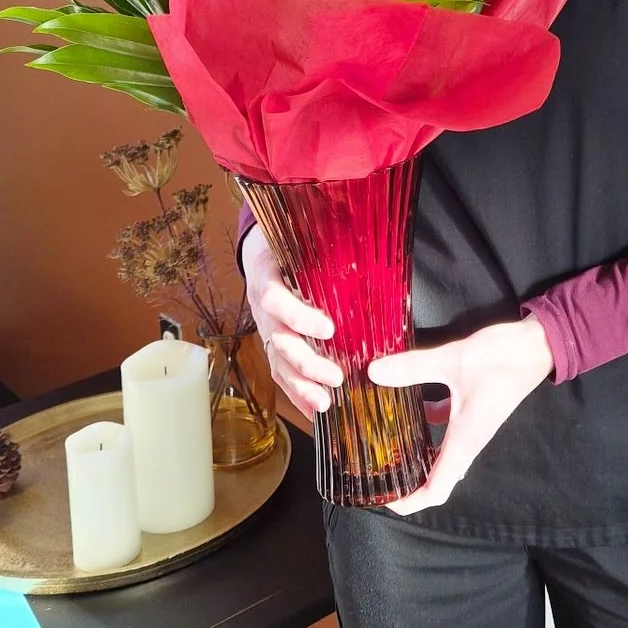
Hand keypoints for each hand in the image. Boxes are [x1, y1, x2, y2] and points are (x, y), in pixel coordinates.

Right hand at [241, 224, 344, 419]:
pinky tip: (316, 410)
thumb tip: (365, 216)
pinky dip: (298, 394)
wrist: (262, 248)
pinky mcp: (272, 344)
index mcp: (266, 274)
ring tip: (326, 402)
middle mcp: (262, 307)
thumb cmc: (289, 238)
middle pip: (278, 340)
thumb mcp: (301, 228)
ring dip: (301, 386)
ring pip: (278, 363)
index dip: (299, 315)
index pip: (275, 299)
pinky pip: (281, 374)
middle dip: (306, 362)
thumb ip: (326, 228)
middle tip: (336, 376)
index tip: (329, 328)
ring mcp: (266, 329)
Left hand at [369, 316, 554, 514]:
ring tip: (384, 446)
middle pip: (436, 479)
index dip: (409, 502)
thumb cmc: (503, 358)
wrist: (539, 345)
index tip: (382, 498)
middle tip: (377, 474)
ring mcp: (472, 426)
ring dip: (416, 457)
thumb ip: (413, 367)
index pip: (436, 490)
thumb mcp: (453, 360)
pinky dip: (426, 426)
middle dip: (408, 484)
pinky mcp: (473, 409)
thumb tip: (373, 373)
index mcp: (464, 440)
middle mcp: (468, 440)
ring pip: (440, 454)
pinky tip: (406, 407)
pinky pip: (446, 429)